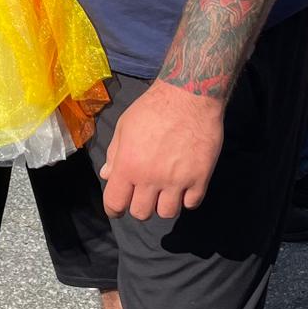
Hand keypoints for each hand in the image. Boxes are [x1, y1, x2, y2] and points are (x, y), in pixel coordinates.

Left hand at [100, 81, 224, 219]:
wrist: (189, 95)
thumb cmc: (152, 107)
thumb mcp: (125, 126)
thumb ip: (115, 153)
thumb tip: (107, 175)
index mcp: (128, 165)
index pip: (115, 203)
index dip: (114, 208)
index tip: (119, 206)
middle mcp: (150, 178)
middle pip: (141, 213)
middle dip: (140, 205)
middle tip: (146, 193)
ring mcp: (177, 180)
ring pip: (167, 213)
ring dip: (164, 203)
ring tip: (167, 189)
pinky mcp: (200, 177)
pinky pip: (191, 203)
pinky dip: (187, 198)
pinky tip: (185, 184)